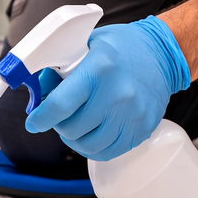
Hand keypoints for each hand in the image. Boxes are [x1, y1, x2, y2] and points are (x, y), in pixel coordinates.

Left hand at [25, 16, 190, 159]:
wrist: (163, 53)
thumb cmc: (120, 48)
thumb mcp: (85, 45)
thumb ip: (59, 69)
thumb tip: (37, 94)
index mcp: (99, 69)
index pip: (60, 105)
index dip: (41, 118)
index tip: (34, 122)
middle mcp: (117, 94)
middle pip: (72, 129)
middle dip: (58, 125)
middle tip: (58, 117)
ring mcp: (132, 114)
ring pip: (89, 146)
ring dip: (74, 139)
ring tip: (74, 125)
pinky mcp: (143, 128)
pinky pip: (109, 152)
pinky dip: (93, 148)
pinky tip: (91, 134)